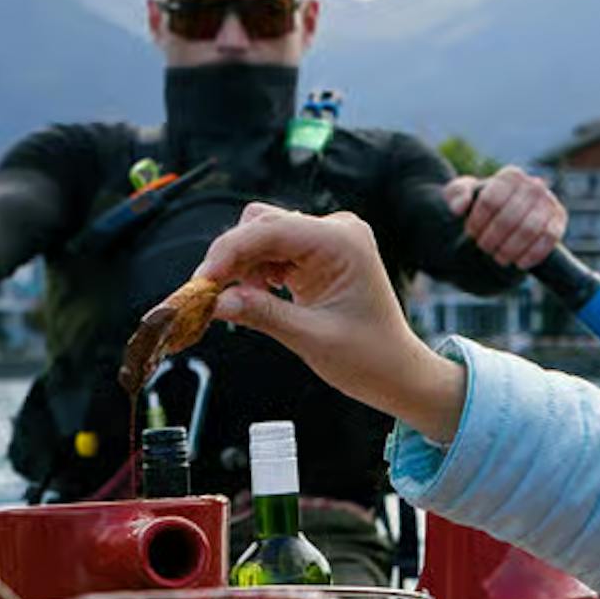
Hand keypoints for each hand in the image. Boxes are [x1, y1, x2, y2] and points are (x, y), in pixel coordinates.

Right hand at [197, 203, 465, 446]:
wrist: (399, 373)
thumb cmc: (370, 359)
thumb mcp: (311, 339)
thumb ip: (261, 314)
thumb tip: (214, 302)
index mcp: (341, 242)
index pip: (268, 230)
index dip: (227, 253)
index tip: (200, 282)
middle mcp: (336, 230)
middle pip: (260, 225)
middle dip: (232, 259)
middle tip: (210, 297)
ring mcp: (329, 240)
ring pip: (263, 236)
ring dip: (243, 266)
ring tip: (240, 303)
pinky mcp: (320, 254)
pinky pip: (274, 251)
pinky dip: (257, 272)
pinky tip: (258, 297)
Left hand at [444, 166, 565, 268]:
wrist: (506, 220)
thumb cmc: (481, 206)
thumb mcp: (462, 196)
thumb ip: (455, 195)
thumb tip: (458, 208)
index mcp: (511, 176)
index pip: (491, 200)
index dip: (478, 221)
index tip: (470, 233)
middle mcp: (534, 185)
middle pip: (509, 217)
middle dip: (493, 238)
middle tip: (484, 249)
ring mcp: (549, 203)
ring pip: (529, 229)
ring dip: (511, 248)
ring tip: (499, 257)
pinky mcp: (559, 222)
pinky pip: (549, 239)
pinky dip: (533, 254)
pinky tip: (519, 263)